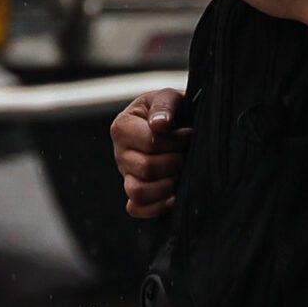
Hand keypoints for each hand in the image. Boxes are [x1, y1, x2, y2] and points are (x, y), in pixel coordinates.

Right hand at [111, 86, 187, 217]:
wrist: (176, 123)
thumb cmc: (170, 110)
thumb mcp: (168, 97)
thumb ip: (164, 106)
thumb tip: (160, 125)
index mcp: (122, 127)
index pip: (149, 142)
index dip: (175, 141)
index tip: (188, 133)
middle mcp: (119, 153)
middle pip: (146, 168)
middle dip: (174, 162)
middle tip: (186, 153)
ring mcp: (125, 175)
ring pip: (138, 191)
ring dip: (166, 185)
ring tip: (180, 173)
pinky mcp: (134, 193)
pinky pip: (137, 208)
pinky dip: (156, 206)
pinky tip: (174, 196)